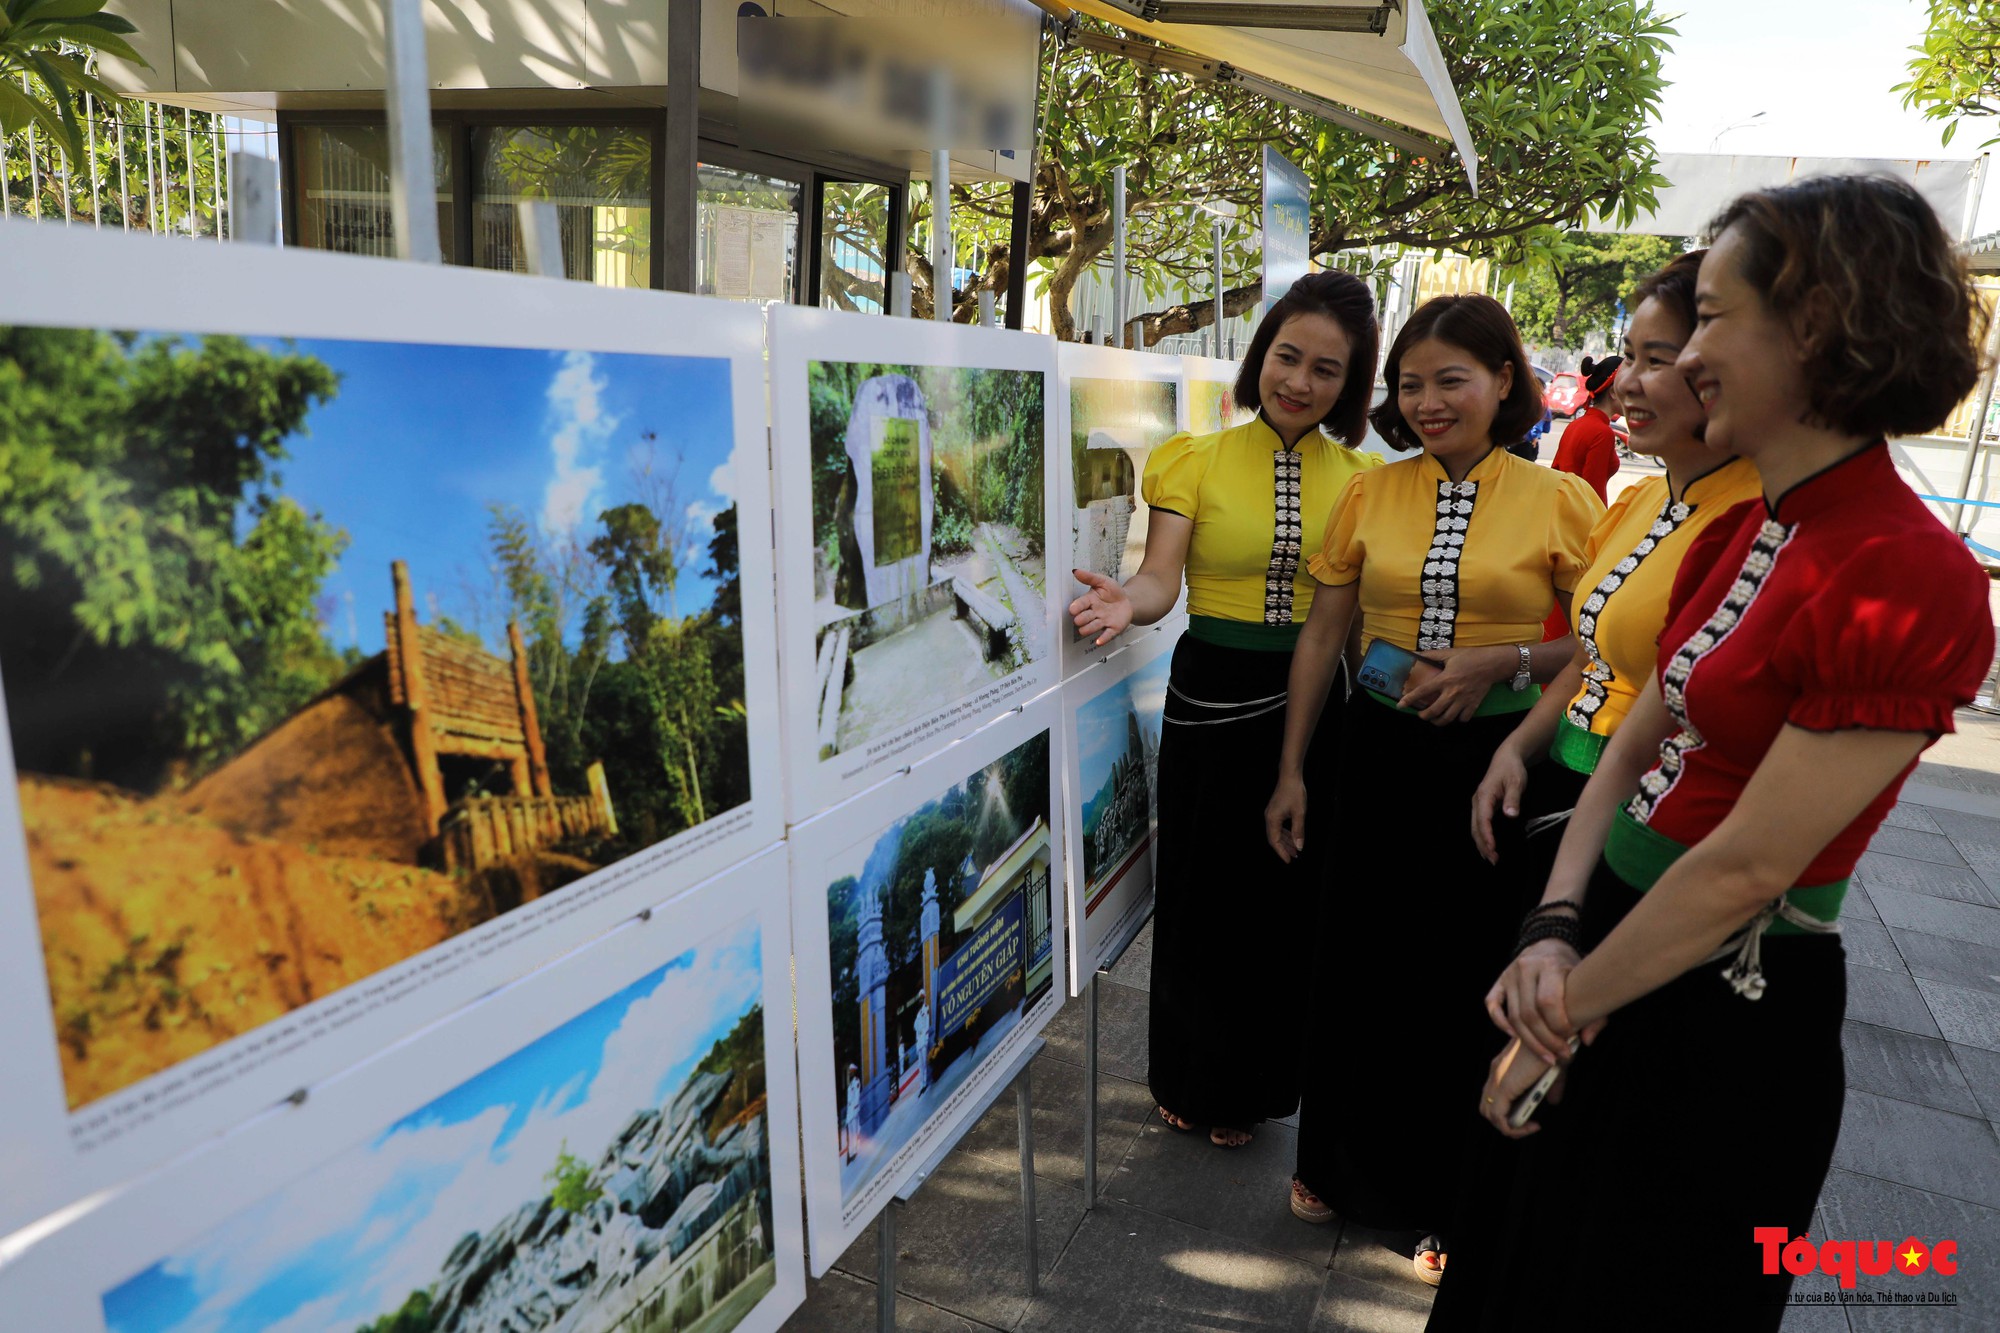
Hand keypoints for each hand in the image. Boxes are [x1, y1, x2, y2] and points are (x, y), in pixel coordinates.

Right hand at [1068, 569, 1132, 645]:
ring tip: (1084, 629)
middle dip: (1081, 619)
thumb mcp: (1102, 581)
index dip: (1076, 607)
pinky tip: (1099, 641)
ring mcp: (1103, 622)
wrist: (1128, 601)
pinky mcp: (1112, 629)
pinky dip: (1102, 639)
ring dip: (1088, 629)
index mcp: (1090, 601)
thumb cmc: (1113, 592)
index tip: (1072, 609)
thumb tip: (1076, 571)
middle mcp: (1094, 613)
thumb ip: (1089, 577)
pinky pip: (1106, 635)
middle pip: (1084, 618)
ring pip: (1092, 628)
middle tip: (1080, 619)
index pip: (1080, 604)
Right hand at [1264, 775, 1307, 863]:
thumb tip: (1299, 847)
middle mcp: (1269, 817)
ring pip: (1276, 832)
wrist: (1290, 776)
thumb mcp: (1299, 814)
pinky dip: (1285, 833)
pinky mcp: (1275, 810)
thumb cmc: (1295, 793)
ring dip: (1285, 841)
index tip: (1289, 860)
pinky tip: (1292, 836)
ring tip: (1294, 849)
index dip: (1282, 852)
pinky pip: (1278, 826)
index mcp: (1272, 819)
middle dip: (1284, 848)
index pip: (1275, 841)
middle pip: (1274, 838)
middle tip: (1294, 857)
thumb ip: (1298, 831)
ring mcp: (1271, 814)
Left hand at [1398, 644, 1513, 724]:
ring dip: (1438, 721)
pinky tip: (1454, 715)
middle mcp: (1452, 692)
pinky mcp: (1474, 704)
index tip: (1400, 705)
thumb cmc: (1470, 657)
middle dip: (1424, 716)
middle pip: (1434, 711)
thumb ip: (1431, 655)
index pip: (1422, 692)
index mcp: (1444, 679)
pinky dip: (1457, 719)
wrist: (1493, 664)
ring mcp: (1464, 700)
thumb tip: (1414, 653)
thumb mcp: (1449, 653)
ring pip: (1448, 718)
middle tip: (1421, 714)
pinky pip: (1463, 718)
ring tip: (1434, 719)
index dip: (1409, 700)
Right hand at [1471, 742, 1529, 863]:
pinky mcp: (1482, 807)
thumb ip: (1513, 799)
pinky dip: (1482, 837)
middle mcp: (1477, 802)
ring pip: (1475, 828)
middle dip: (1483, 845)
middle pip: (1475, 827)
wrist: (1506, 759)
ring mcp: (1478, 804)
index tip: (1493, 849)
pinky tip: (1488, 847)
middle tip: (1494, 860)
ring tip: (1491, 858)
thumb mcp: (1516, 782)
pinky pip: (1478, 825)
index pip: (1483, 820)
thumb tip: (1510, 815)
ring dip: (1481, 844)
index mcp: (1484, 796)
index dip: (1487, 836)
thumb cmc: (1512, 770)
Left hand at [1480, 1037, 1556, 1138]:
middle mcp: (1495, 1071)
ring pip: (1490, 1114)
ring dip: (1509, 1127)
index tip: (1527, 1113)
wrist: (1555, 1032)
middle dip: (1504, 1120)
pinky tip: (1533, 1126)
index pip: (1493, 1093)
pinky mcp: (1506, 1086)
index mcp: (1502, 1065)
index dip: (1505, 1109)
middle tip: (1526, 1123)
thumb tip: (1553, 1102)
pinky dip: (1514, 1128)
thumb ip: (1551, 1087)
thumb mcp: (1553, 1070)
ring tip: (1530, 1127)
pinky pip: (1500, 1119)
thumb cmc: (1556, 1046)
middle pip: (1487, 1105)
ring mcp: (1498, 1079)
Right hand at [1485, 939, 1581, 1064]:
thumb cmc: (1573, 970)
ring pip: (1514, 1015)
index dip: (1558, 1026)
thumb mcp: (1589, 984)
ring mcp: (1510, 974)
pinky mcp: (1500, 981)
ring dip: (1529, 1041)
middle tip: (1560, 1055)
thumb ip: (1594, 1014)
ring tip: (1546, 1055)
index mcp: (1550, 964)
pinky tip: (1516, 1037)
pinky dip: (1501, 1024)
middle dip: (1545, 1040)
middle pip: (1530, 1013)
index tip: (1570, 1039)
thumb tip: (1586, 1041)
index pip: (1547, 1001)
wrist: (1550, 944)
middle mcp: (1526, 967)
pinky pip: (1493, 1005)